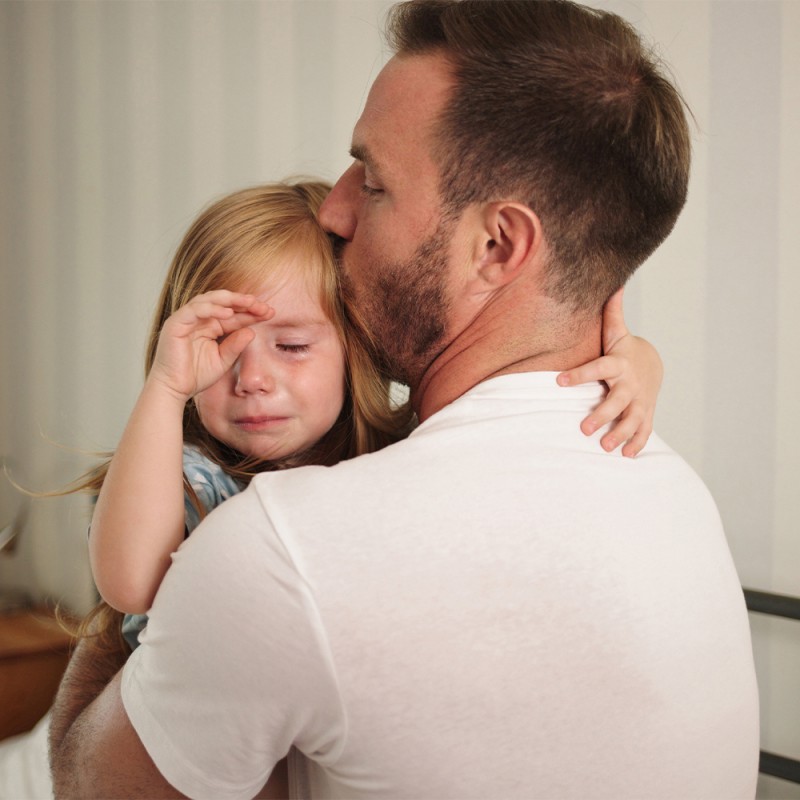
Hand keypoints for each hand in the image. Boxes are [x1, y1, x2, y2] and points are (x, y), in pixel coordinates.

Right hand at [149, 290, 273, 400]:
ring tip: (249, 302)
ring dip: (230, 300)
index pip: (233, 314)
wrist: (173, 389)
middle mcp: (198, 319)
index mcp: (210, 326)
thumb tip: (251, 332)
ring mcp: (186, 319)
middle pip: (223, 303)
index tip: (270, 313)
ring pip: (209, 300)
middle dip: (244, 302)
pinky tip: (228, 313)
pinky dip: (211, 309)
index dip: (251, 312)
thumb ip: (236, 345)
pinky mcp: (176, 323)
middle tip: (263, 305)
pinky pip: (194, 310)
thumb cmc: (195, 376)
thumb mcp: (223, 360)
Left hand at [557, 288, 661, 456]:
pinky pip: (644, 430)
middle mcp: (629, 384)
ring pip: (631, 420)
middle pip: (616, 401)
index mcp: (617, 364)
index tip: (557, 381)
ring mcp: (640, 401)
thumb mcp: (616, 332)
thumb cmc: (623, 349)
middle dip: (602, 415)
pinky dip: (637, 443)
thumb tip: (612, 284)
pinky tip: (626, 456)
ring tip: (605, 448)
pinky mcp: (646, 414)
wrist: (652, 364)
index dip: (579, 375)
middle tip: (583, 429)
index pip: (597, 368)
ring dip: (620, 434)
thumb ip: (610, 313)